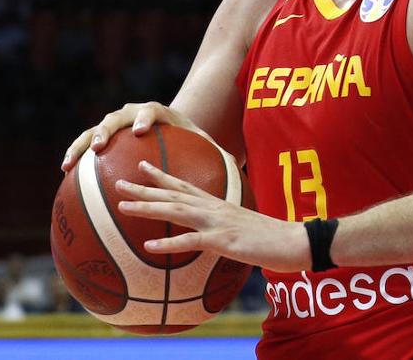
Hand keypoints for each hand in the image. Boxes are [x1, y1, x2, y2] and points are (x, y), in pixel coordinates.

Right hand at [61, 101, 211, 171]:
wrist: (170, 132)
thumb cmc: (191, 142)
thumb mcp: (205, 143)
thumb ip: (218, 151)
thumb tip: (238, 165)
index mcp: (162, 112)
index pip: (152, 109)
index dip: (145, 117)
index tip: (141, 131)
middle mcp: (135, 113)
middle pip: (118, 116)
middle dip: (107, 129)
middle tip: (100, 145)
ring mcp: (117, 123)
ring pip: (96, 128)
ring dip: (84, 142)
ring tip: (72, 162)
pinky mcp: (104, 136)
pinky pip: (86, 143)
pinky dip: (75, 153)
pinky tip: (65, 171)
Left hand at [116, 160, 310, 272]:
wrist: (296, 240)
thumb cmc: (272, 238)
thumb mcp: (243, 229)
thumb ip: (224, 229)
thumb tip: (211, 236)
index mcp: (219, 205)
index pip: (185, 185)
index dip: (161, 176)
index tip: (141, 166)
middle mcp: (215, 208)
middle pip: (174, 194)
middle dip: (144, 188)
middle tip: (117, 183)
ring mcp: (219, 223)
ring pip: (177, 211)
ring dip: (149, 208)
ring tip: (123, 207)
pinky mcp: (225, 241)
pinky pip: (192, 242)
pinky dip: (170, 244)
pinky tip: (150, 247)